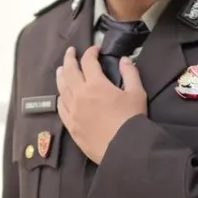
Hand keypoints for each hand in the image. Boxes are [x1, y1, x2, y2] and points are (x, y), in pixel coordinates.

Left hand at [56, 45, 146, 163]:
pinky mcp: (71, 125)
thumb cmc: (131, 119)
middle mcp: (80, 95)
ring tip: (61, 69)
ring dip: (61, 75)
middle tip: (70, 51)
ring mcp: (72, 111)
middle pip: (69, 71)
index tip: (96, 49)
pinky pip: (60, 107)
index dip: (91, 52)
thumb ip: (130, 73)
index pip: (88, 61)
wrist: (123, 148)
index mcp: (96, 84)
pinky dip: (60, 97)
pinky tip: (61, 95)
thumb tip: (124, 60)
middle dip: (69, 58)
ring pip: (61, 88)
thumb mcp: (137, 93)